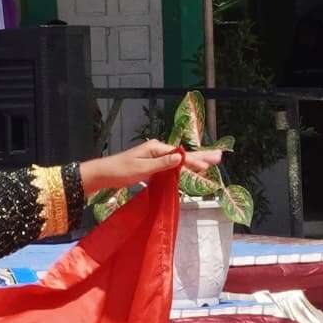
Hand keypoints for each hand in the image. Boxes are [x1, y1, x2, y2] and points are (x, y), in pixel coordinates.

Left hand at [82, 140, 222, 199]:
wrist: (103, 174)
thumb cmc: (120, 171)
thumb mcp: (142, 168)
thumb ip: (162, 164)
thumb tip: (180, 157)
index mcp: (156, 148)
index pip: (181, 155)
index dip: (196, 160)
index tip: (210, 163)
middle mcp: (157, 150)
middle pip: (183, 154)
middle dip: (201, 157)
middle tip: (219, 157)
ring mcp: (154, 157)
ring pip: (178, 160)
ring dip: (194, 162)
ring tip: (209, 163)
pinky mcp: (151, 165)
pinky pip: (170, 166)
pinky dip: (182, 168)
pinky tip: (189, 169)